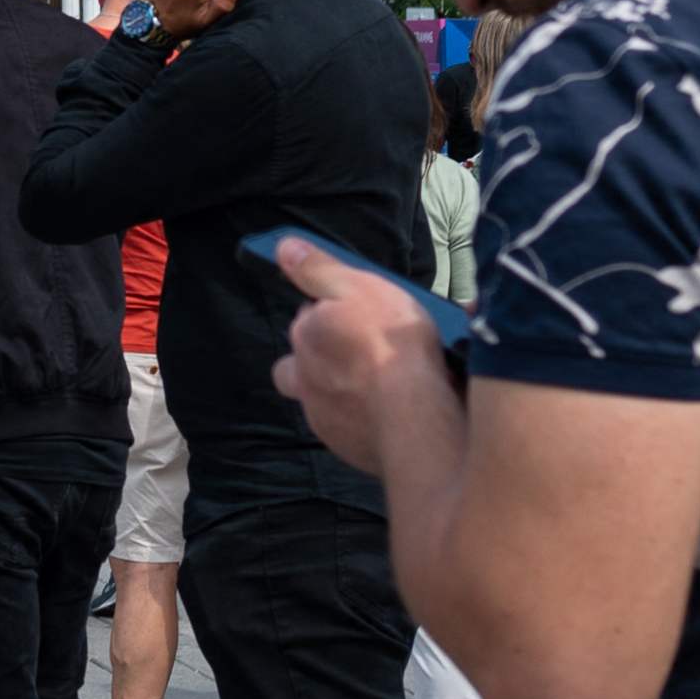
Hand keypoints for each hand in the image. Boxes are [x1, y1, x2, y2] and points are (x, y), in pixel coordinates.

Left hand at [268, 236, 456, 478]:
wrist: (416, 416)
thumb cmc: (390, 345)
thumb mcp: (357, 287)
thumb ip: (318, 269)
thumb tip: (283, 248)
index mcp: (305, 338)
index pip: (305, 320)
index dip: (330, 315)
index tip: (356, 316)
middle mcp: (305, 381)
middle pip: (299, 369)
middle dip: (321, 362)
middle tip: (361, 356)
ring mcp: (325, 420)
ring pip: (324, 402)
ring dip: (344, 393)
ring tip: (383, 387)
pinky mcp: (350, 449)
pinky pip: (352, 432)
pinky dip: (367, 423)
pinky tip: (394, 414)